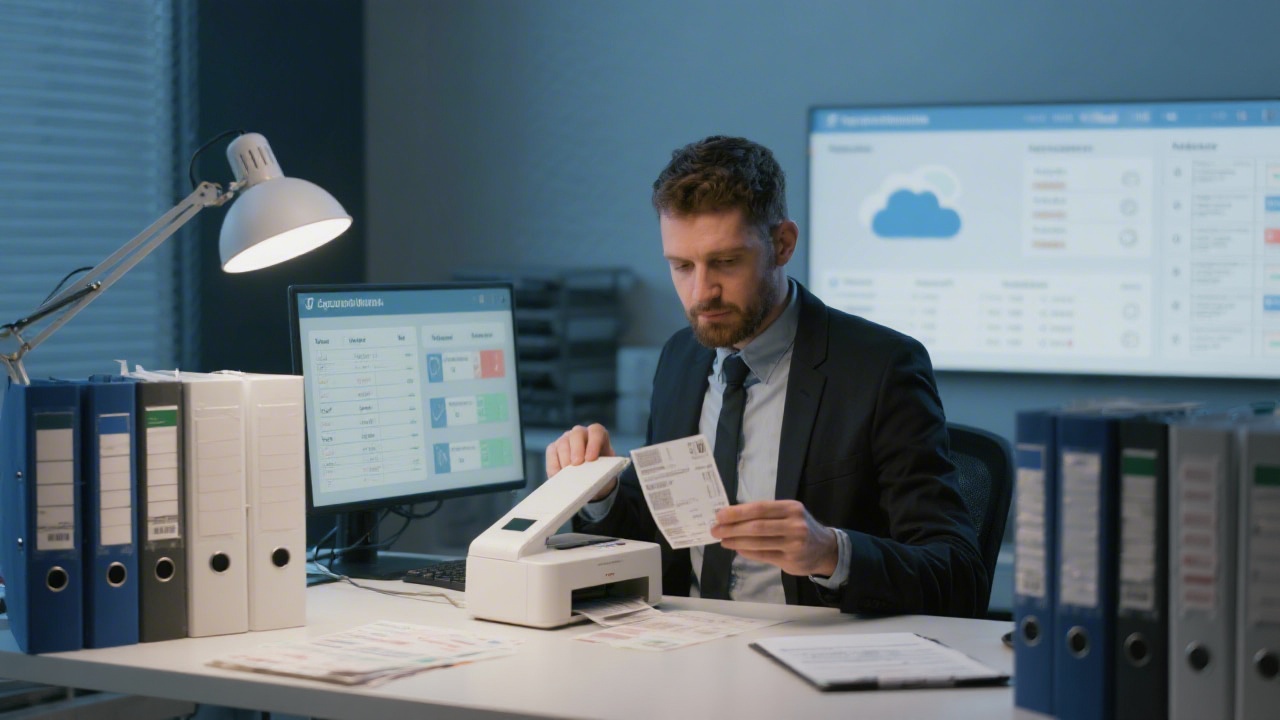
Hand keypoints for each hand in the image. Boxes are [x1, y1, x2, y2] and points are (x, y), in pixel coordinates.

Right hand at [545, 423, 616, 500]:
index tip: (591, 459)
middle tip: (576, 464)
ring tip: (568, 474)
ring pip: (563, 442)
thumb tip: (596, 477)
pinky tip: (558, 476)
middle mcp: (581, 434)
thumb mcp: (605, 473)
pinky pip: (551, 452)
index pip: (596, 431)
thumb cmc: (600, 475)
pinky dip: (554, 465)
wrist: (589, 482)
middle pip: (577, 433)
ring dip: (565, 458)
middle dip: (577, 449)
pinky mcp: (553, 448)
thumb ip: (602, 471)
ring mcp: (566, 440)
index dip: (594, 443)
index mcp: (598, 436)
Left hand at [710, 500, 837, 576]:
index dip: (738, 512)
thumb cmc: (800, 528)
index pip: (759, 508)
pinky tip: (737, 548)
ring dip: (736, 541)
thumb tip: (732, 518)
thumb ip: (765, 515)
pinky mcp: (791, 560)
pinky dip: (747, 552)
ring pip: (758, 542)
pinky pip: (763, 555)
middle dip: (732, 528)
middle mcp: (794, 524)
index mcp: (791, 508)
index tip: (719, 515)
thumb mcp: (788, 514)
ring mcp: (794, 543)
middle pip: (757, 526)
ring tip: (723, 540)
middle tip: (715, 530)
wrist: (825, 549)